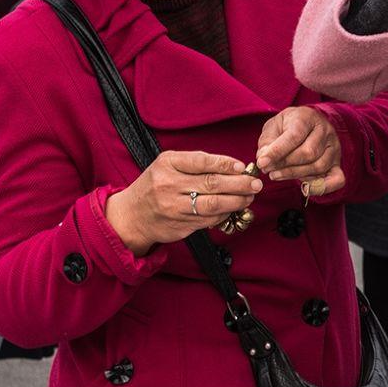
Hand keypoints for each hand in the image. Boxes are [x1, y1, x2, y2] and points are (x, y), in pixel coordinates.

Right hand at [104, 150, 261, 255]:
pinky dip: (224, 214)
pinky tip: (233, 209)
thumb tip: (232, 167)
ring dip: (236, 201)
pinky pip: (209, 220)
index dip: (225, 164)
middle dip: (239, 184)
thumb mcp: (167, 166)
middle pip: (212, 184)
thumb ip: (195, 164)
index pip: (202, 162)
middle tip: (255, 184)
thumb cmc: (155, 186)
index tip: (242, 167)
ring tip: (249, 197)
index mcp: (167, 164)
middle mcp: (169, 185)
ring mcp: (174, 207)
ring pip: (213, 204)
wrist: (132, 216)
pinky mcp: (181, 225)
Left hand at [256, 105, 344, 196]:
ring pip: (318, 166)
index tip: (262, 163)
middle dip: (285, 165)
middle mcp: (325, 131)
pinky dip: (321, 187)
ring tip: (276, 175)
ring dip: (294, 175)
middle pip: (308, 153)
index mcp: (307, 117)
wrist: (308, 124)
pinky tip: (304, 188)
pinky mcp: (337, 163)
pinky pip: (337, 179)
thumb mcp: (274, 126)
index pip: (295, 136)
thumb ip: (267, 141)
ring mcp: (334, 147)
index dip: (277, 151)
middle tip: (268, 170)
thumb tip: (263, 158)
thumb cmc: (288, 126)